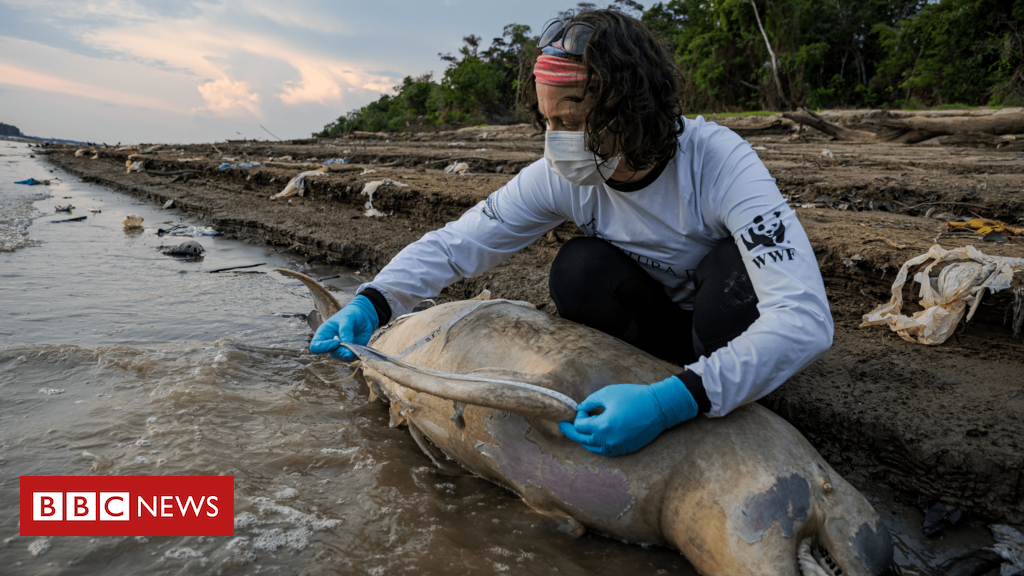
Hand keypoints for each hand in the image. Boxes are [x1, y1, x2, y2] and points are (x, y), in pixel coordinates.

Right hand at [309, 295, 378, 360]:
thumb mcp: (347, 319)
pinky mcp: (351, 351)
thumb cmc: (351, 314)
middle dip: (341, 352)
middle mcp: (330, 343)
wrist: (364, 315)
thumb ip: (345, 331)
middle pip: (331, 353)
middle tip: (351, 348)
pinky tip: (360, 348)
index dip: (323, 347)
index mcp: (324, 334)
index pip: (315, 346)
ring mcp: (340, 349)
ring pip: (342, 357)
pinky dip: (356, 355)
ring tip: (357, 346)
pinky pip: (352, 358)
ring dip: (350, 354)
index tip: (336, 342)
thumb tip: (347, 347)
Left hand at [558, 375, 697, 455]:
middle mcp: (608, 441)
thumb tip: (580, 409)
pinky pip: (606, 451)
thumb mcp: (608, 393)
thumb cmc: (634, 396)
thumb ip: (590, 402)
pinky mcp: (626, 449)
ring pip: (593, 449)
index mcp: (603, 427)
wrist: (659, 407)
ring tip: (577, 433)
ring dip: (584, 440)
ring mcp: (618, 447)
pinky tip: (594, 438)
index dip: (579, 416)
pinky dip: (597, 445)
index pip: (580, 426)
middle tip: (562, 427)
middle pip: (583, 440)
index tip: (585, 408)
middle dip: (572, 433)